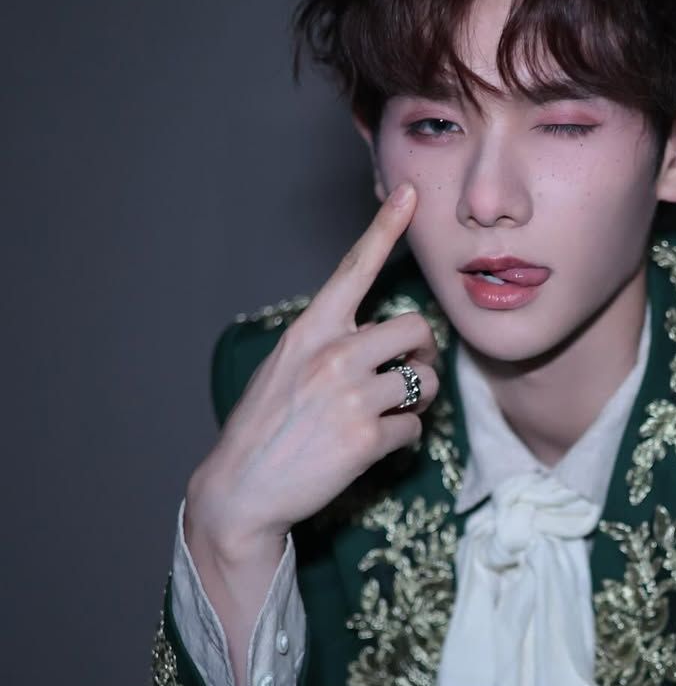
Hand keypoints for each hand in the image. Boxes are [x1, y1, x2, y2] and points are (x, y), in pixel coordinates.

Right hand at [186, 181, 437, 559]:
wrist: (242, 490)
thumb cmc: (265, 427)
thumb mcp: (285, 367)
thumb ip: (328, 343)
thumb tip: (382, 338)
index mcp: (309, 331)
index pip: (353, 269)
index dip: (384, 228)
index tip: (409, 194)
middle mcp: (331, 355)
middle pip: (415, 327)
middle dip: (423, 351)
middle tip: (412, 370)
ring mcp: (349, 397)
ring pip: (424, 380)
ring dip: (419, 398)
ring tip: (391, 412)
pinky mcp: (365, 439)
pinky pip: (415, 426)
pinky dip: (405, 437)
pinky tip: (377, 445)